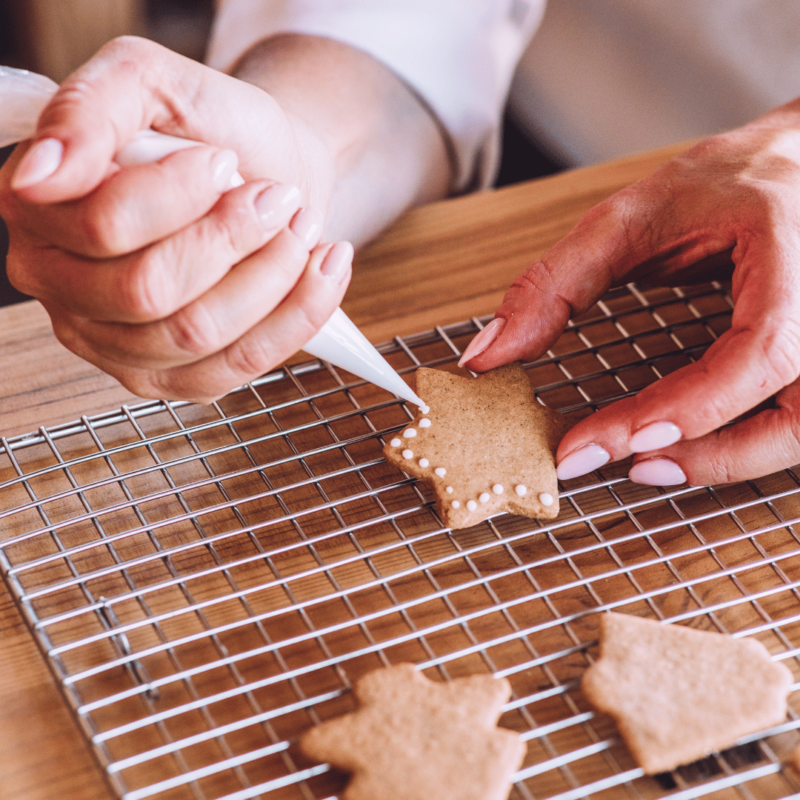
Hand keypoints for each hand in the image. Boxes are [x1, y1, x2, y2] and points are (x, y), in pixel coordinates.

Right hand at [0, 36, 351, 401]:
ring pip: (195, 332)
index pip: (103, 226)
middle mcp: (64, 288)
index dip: (179, 196)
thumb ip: (94, 107)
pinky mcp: (174, 378)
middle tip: (278, 198)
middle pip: (147, 290)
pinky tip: (323, 269)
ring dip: (271, 275)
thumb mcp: (156, 82)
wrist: (271, 171)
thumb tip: (43, 172)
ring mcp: (115, 344)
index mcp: (42, 211)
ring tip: (301, 227)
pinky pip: (239, 366)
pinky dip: (297, 314)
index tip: (224, 161)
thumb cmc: (215, 131)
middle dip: (232, 239)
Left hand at [460, 101, 799, 485]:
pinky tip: (681, 446)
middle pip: (797, 417)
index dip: (690, 407)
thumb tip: (487, 355)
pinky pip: (793, 421)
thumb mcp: (632, 214)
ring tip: (642, 463)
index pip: (760, 350)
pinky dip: (738, 446)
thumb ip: (557, 282)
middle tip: (618, 462)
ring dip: (725, 462)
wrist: (798, 165)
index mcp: (794, 254)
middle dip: (707, 455)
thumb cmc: (726, 181)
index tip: (610, 441)